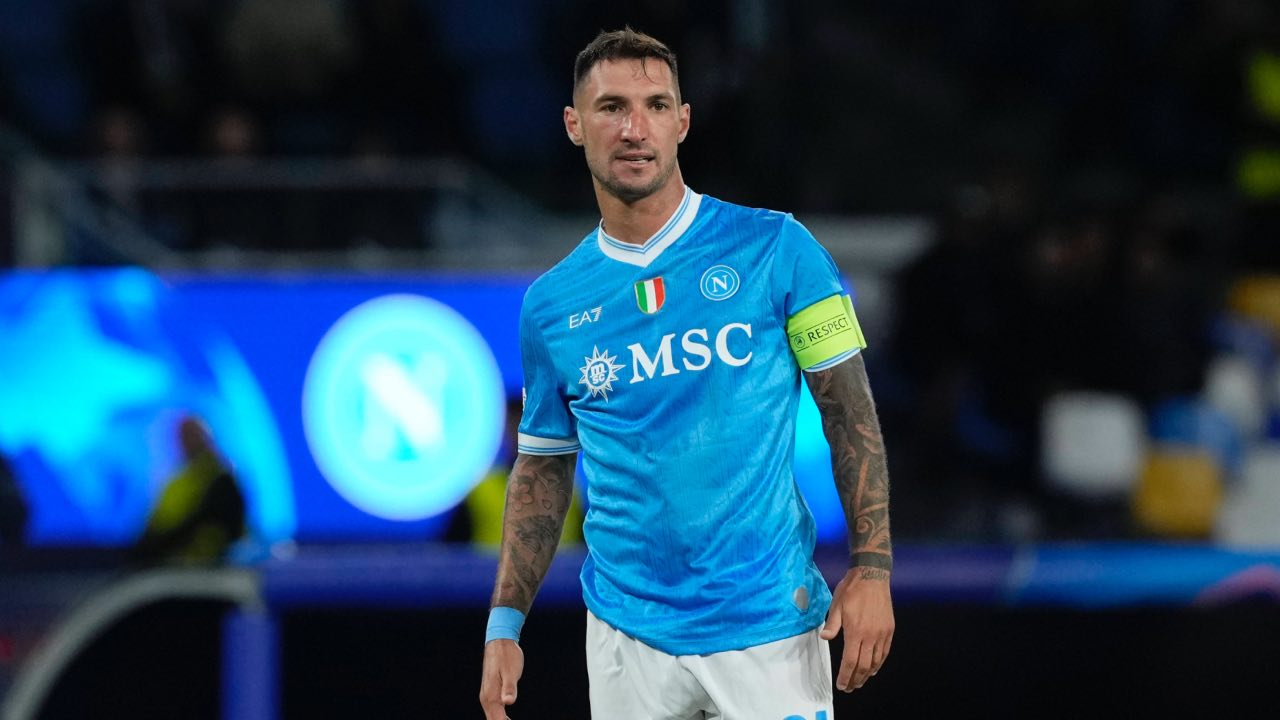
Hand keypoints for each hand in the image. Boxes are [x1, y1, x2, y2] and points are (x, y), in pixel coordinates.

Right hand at [479, 639, 523, 718]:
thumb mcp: (511, 671)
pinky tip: (507, 719)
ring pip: (493, 717)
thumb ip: (510, 688)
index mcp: (491, 696)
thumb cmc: (507, 655)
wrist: (500, 641)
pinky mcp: (492, 692)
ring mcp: (488, 695)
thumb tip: (508, 703)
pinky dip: (501, 717)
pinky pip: (494, 711)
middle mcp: (486, 698)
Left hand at [820, 567, 893, 691]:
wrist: (872, 576)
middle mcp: (870, 636)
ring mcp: (882, 634)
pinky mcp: (889, 630)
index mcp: (855, 631)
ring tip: (860, 681)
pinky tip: (873, 668)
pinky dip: (879, 663)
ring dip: (867, 674)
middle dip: (856, 679)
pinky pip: (885, 652)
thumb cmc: (851, 590)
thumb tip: (825, 638)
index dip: (846, 676)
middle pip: (864, 665)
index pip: (850, 661)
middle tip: (850, 688)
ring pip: (876, 661)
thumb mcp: (836, 605)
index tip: (842, 685)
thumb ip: (832, 624)